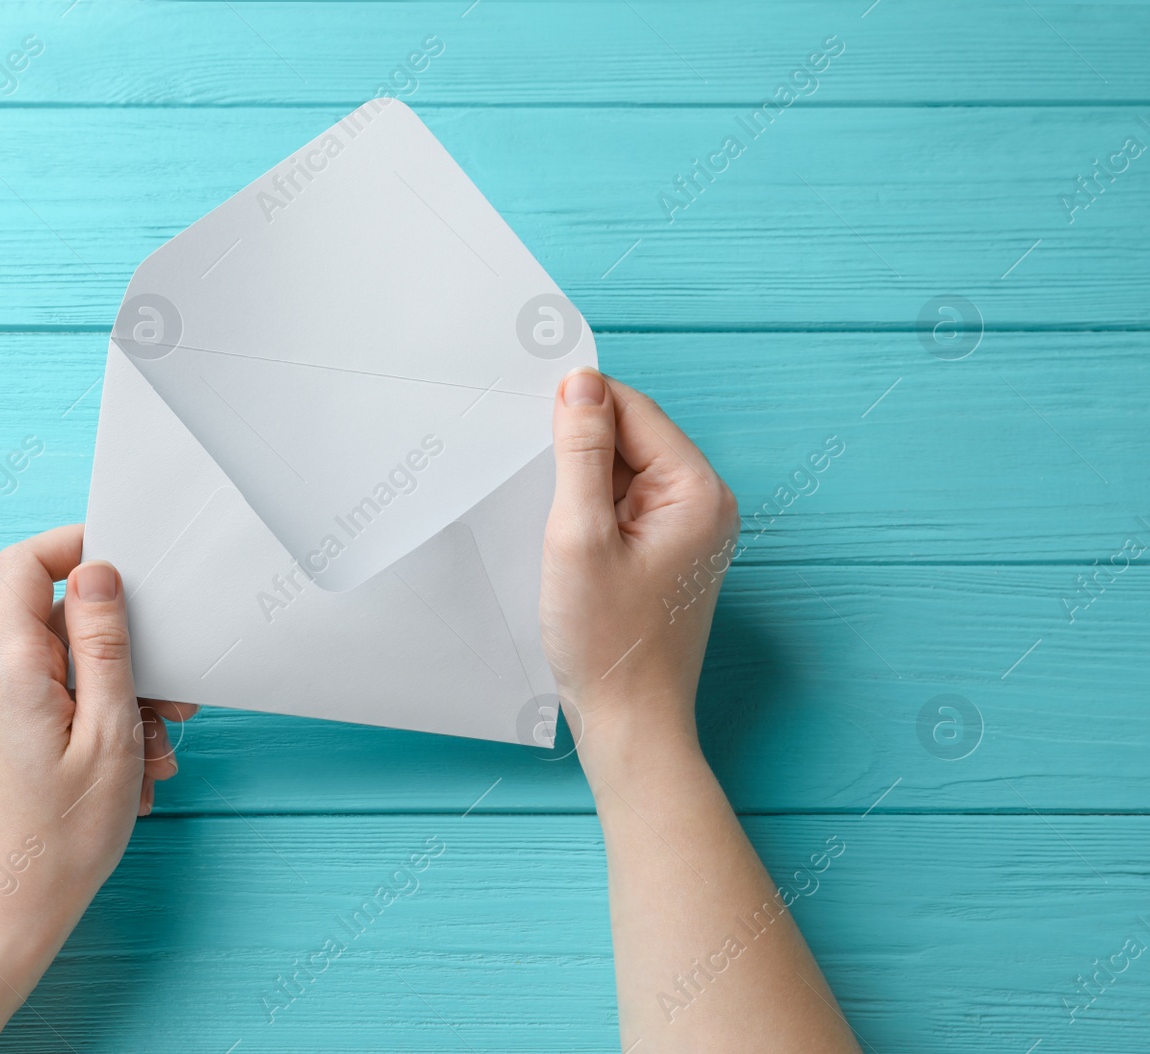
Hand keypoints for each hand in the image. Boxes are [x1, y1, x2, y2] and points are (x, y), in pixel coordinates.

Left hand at [0, 525, 194, 970]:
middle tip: (170, 702)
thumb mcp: (108, 730)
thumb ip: (103, 643)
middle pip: (58, 623)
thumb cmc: (60, 837)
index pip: (24, 564)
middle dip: (123, 653)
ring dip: (119, 701)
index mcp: (8, 665)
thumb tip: (98, 572)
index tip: (125, 563)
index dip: (75, 547)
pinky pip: (53, 706)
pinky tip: (128, 775)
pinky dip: (96, 726)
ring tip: (151, 756)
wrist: (7, 914)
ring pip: (64, 671)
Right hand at [539, 374, 861, 1053]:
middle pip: (632, 437)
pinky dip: (589, 509)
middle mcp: (704, 505)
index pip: (634, 410)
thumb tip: (580, 382)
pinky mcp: (667, 556)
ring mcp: (688, 532)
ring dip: (580, 479)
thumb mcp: (578, 536)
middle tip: (525, 466)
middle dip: (578, 444)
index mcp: (697, 491)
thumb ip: (580, 453)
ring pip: (624, 472)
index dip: (579, 404)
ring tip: (544, 512)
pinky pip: (625, 507)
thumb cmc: (607, 642)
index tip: (524, 407)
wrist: (631, 724)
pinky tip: (559, 534)